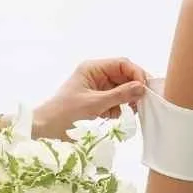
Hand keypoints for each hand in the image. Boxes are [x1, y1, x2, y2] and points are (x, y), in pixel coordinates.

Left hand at [33, 57, 149, 138]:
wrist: (46, 129)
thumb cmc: (65, 113)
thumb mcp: (94, 103)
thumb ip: (120, 95)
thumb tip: (142, 88)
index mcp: (93, 68)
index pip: (122, 64)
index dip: (136, 74)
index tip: (145, 88)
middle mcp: (97, 75)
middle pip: (125, 76)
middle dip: (133, 89)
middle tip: (142, 103)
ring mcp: (98, 88)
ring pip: (123, 90)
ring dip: (127, 101)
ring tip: (126, 111)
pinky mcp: (99, 101)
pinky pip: (117, 101)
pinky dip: (119, 109)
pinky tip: (112, 116)